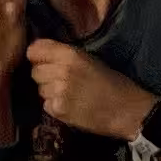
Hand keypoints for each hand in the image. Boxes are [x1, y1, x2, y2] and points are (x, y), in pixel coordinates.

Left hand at [26, 41, 156, 143]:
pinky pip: (46, 105)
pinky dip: (55, 106)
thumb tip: (41, 54)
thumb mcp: (89, 59)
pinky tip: (71, 106)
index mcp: (70, 54)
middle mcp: (61, 70)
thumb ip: (64, 55)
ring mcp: (59, 91)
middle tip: (61, 81)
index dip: (37, 56)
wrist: (127, 109)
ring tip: (69, 94)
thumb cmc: (112, 82)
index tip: (43, 61)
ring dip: (50, 92)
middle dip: (44, 76)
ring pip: (40, 89)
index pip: (34, 50)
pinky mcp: (59, 110)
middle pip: (35, 71)